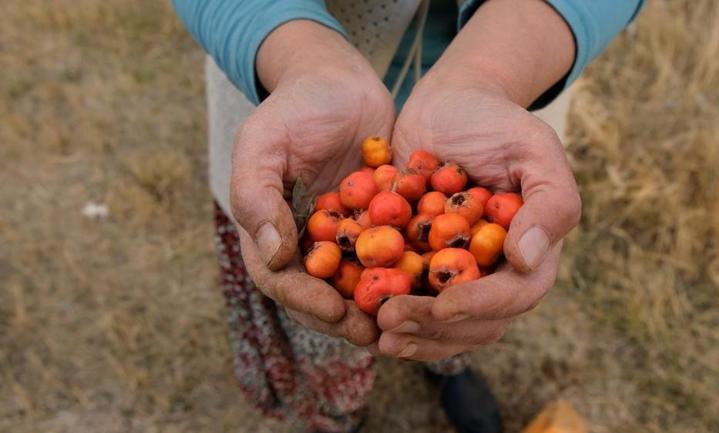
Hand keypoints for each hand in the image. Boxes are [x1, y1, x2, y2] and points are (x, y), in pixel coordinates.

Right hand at [230, 21, 393, 345]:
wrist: (340, 80)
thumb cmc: (295, 106)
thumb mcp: (264, 141)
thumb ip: (255, 194)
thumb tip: (272, 255)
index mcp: (269, 231)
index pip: (280, 280)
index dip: (305, 301)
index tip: (334, 310)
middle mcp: (306, 243)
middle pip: (321, 295)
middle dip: (347, 318)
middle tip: (377, 332)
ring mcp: (344, 238)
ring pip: (359, 284)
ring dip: (380, 307)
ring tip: (406, 321)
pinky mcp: (379, 227)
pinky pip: (392, 257)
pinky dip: (408, 275)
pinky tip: (432, 286)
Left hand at [375, 65, 580, 361]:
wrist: (448, 105)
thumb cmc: (496, 123)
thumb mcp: (532, 148)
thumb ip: (549, 201)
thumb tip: (526, 260)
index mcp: (530, 252)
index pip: (514, 295)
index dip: (480, 306)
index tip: (443, 306)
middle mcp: (494, 272)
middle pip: (474, 324)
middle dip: (433, 329)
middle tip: (391, 320)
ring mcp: (455, 273)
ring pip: (439, 325)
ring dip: (409, 334)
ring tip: (374, 328)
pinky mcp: (418, 265)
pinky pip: (404, 299)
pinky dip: (381, 310)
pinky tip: (354, 311)